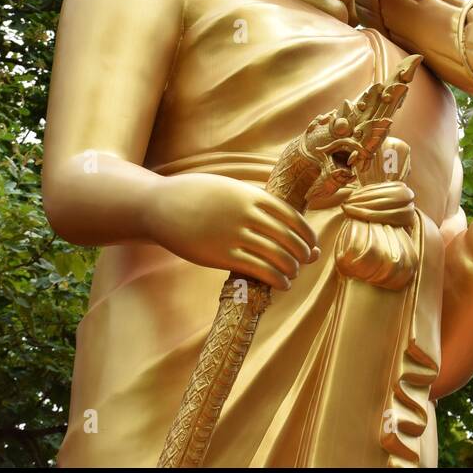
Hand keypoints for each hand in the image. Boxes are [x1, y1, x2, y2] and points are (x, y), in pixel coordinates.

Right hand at [141, 173, 318, 290]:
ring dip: (292, 268)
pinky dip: (277, 279)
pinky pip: (259, 270)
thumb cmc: (198, 196)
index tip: (312, 243)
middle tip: (306, 261)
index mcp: (252, 196)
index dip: (307, 234)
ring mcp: (234, 236)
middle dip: (303, 253)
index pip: (293, 217)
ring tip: (293, 274)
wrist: (161, 206)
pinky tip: (282, 284)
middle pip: (288, 238)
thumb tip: (284, 217)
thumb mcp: (231, 188)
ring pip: (277, 256)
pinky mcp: (221, 256)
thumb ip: (256, 202)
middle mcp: (247, 215)